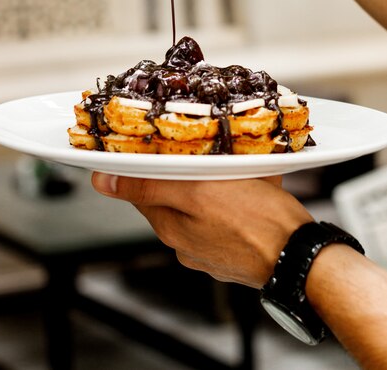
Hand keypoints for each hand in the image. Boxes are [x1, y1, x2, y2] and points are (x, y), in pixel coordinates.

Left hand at [92, 173, 312, 287]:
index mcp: (170, 226)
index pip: (140, 190)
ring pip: (198, 207)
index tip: (153, 147)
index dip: (145, 166)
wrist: (300, 256)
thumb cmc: (255, 221)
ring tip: (231, 174)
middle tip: (203, 153)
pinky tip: (246, 195)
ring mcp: (208, 250)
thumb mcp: (197, 192)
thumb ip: (149, 187)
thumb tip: (102, 182)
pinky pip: (220, 219)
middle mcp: (183, 243)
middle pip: (170, 197)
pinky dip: (227, 204)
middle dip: (183, 174)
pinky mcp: (231, 252)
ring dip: (207, 188)